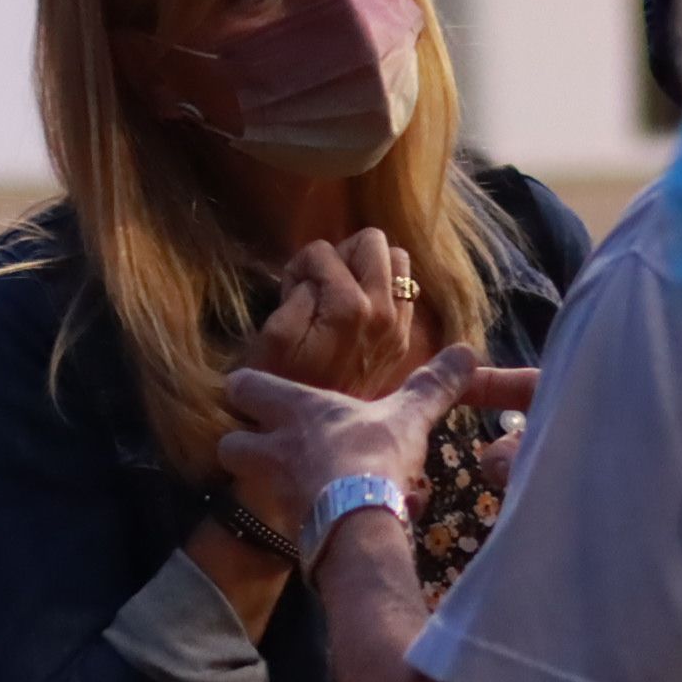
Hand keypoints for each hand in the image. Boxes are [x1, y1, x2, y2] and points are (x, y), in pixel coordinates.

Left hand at [219, 346, 538, 535]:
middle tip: (261, 443)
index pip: (245, 386)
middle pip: (227, 443)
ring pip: (250, 485)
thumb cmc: (374, 455)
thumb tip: (466, 352)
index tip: (248, 387)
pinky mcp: (289, 529)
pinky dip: (310, 519)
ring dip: (268, 484)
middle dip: (238, 443)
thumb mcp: (408, 416)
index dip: (243, 386)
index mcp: (298, 411)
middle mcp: (276, 449)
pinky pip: (293, 520)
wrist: (358, 522)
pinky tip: (339, 519)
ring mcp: (277, 492)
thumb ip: (432, 386)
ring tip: (296, 483)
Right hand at [240, 230, 419, 400]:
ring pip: (399, 261)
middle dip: (342, 254)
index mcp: (349, 307)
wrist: (315, 439)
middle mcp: (384, 312)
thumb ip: (298, 292)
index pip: (324, 251)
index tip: (291, 291)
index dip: (300, 266)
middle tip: (320, 282)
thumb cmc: (283, 385)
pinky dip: (385, 289)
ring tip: (341, 291)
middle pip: (374, 242)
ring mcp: (399, 326)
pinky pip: (405, 292)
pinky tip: (359, 310)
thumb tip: (316, 276)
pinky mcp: (402, 340)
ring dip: (368, 267)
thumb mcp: (276, 335)